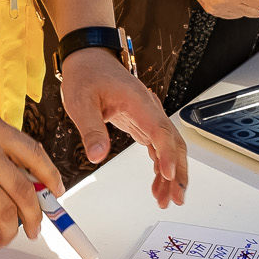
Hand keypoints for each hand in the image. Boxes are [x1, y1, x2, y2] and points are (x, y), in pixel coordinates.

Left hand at [58, 45, 187, 207]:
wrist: (89, 59)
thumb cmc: (87, 75)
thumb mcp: (80, 102)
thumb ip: (91, 129)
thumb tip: (98, 155)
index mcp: (137, 101)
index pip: (159, 129)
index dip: (166, 153)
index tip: (167, 174)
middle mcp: (149, 109)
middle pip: (173, 142)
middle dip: (178, 172)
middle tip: (176, 197)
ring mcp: (148, 117)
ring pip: (169, 147)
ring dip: (171, 173)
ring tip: (167, 199)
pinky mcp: (143, 123)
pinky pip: (158, 146)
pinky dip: (161, 166)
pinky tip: (159, 183)